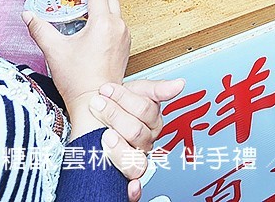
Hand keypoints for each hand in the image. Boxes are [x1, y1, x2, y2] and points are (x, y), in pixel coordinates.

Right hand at [23, 0, 130, 138]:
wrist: (96, 103)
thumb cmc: (78, 80)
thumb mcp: (54, 51)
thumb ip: (40, 29)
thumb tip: (28, 15)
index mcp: (103, 24)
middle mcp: (118, 28)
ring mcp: (124, 38)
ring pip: (116, 10)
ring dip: (105, 2)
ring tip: (90, 0)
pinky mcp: (125, 48)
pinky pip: (118, 23)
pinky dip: (108, 16)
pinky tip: (96, 22)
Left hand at [89, 79, 185, 198]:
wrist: (94, 109)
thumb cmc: (115, 101)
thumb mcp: (136, 90)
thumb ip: (158, 89)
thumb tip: (179, 84)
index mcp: (152, 123)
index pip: (144, 110)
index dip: (123, 98)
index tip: (106, 90)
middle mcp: (145, 142)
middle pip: (136, 132)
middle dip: (114, 114)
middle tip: (99, 103)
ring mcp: (134, 157)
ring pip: (134, 160)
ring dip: (117, 148)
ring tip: (104, 134)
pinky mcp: (122, 171)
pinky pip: (132, 184)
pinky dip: (134, 190)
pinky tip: (131, 187)